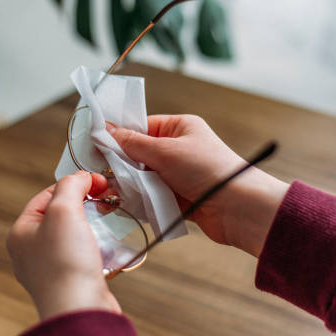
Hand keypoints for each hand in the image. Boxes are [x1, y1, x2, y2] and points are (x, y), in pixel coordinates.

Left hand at [7, 171, 120, 319]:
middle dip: (85, 203)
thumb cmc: (64, 267)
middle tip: (104, 198)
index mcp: (21, 232)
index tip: (97, 182)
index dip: (74, 184)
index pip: (47, 194)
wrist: (80, 309)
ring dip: (93, 224)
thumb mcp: (64, 211)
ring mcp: (50, 266)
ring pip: (75, 233)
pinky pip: (85, 254)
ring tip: (107, 220)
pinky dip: (98, 246)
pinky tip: (106, 248)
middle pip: (61, 213)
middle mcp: (32, 250)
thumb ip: (70, 186)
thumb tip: (80, 177)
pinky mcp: (71, 279)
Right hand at [107, 115, 288, 256]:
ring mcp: (178, 174)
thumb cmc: (209, 170)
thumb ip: (133, 143)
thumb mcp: (166, 150)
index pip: (141, 127)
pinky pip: (151, 196)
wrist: (238, 208)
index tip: (97, 146)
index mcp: (179, 128)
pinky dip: (141, 201)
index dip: (119, 137)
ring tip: (116, 194)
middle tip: (103, 175)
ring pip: (143, 178)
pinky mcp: (178, 197)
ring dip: (131, 186)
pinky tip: (129, 206)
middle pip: (138, 155)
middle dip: (123, 166)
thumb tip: (106, 130)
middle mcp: (178, 149)